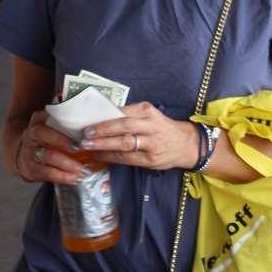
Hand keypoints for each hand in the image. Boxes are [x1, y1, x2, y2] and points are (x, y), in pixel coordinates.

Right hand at [15, 110, 84, 185]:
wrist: (25, 156)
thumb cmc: (46, 139)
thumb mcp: (51, 125)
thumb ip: (66, 121)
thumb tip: (92, 119)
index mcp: (39, 120)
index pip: (48, 116)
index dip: (63, 120)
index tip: (78, 128)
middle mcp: (32, 133)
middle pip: (44, 134)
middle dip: (63, 142)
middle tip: (81, 148)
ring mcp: (30, 151)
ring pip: (49, 156)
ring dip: (68, 164)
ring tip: (83, 170)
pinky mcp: (31, 168)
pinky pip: (48, 173)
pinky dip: (63, 177)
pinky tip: (75, 179)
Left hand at [78, 102, 200, 170]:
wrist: (186, 144)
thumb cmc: (161, 127)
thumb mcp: (149, 115)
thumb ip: (129, 115)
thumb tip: (101, 117)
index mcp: (147, 111)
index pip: (123, 112)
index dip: (105, 117)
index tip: (89, 120)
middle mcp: (150, 125)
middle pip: (123, 126)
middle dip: (102, 130)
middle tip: (86, 134)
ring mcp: (151, 144)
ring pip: (124, 143)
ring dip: (104, 145)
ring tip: (88, 146)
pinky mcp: (151, 160)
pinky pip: (127, 158)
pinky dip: (111, 157)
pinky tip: (100, 155)